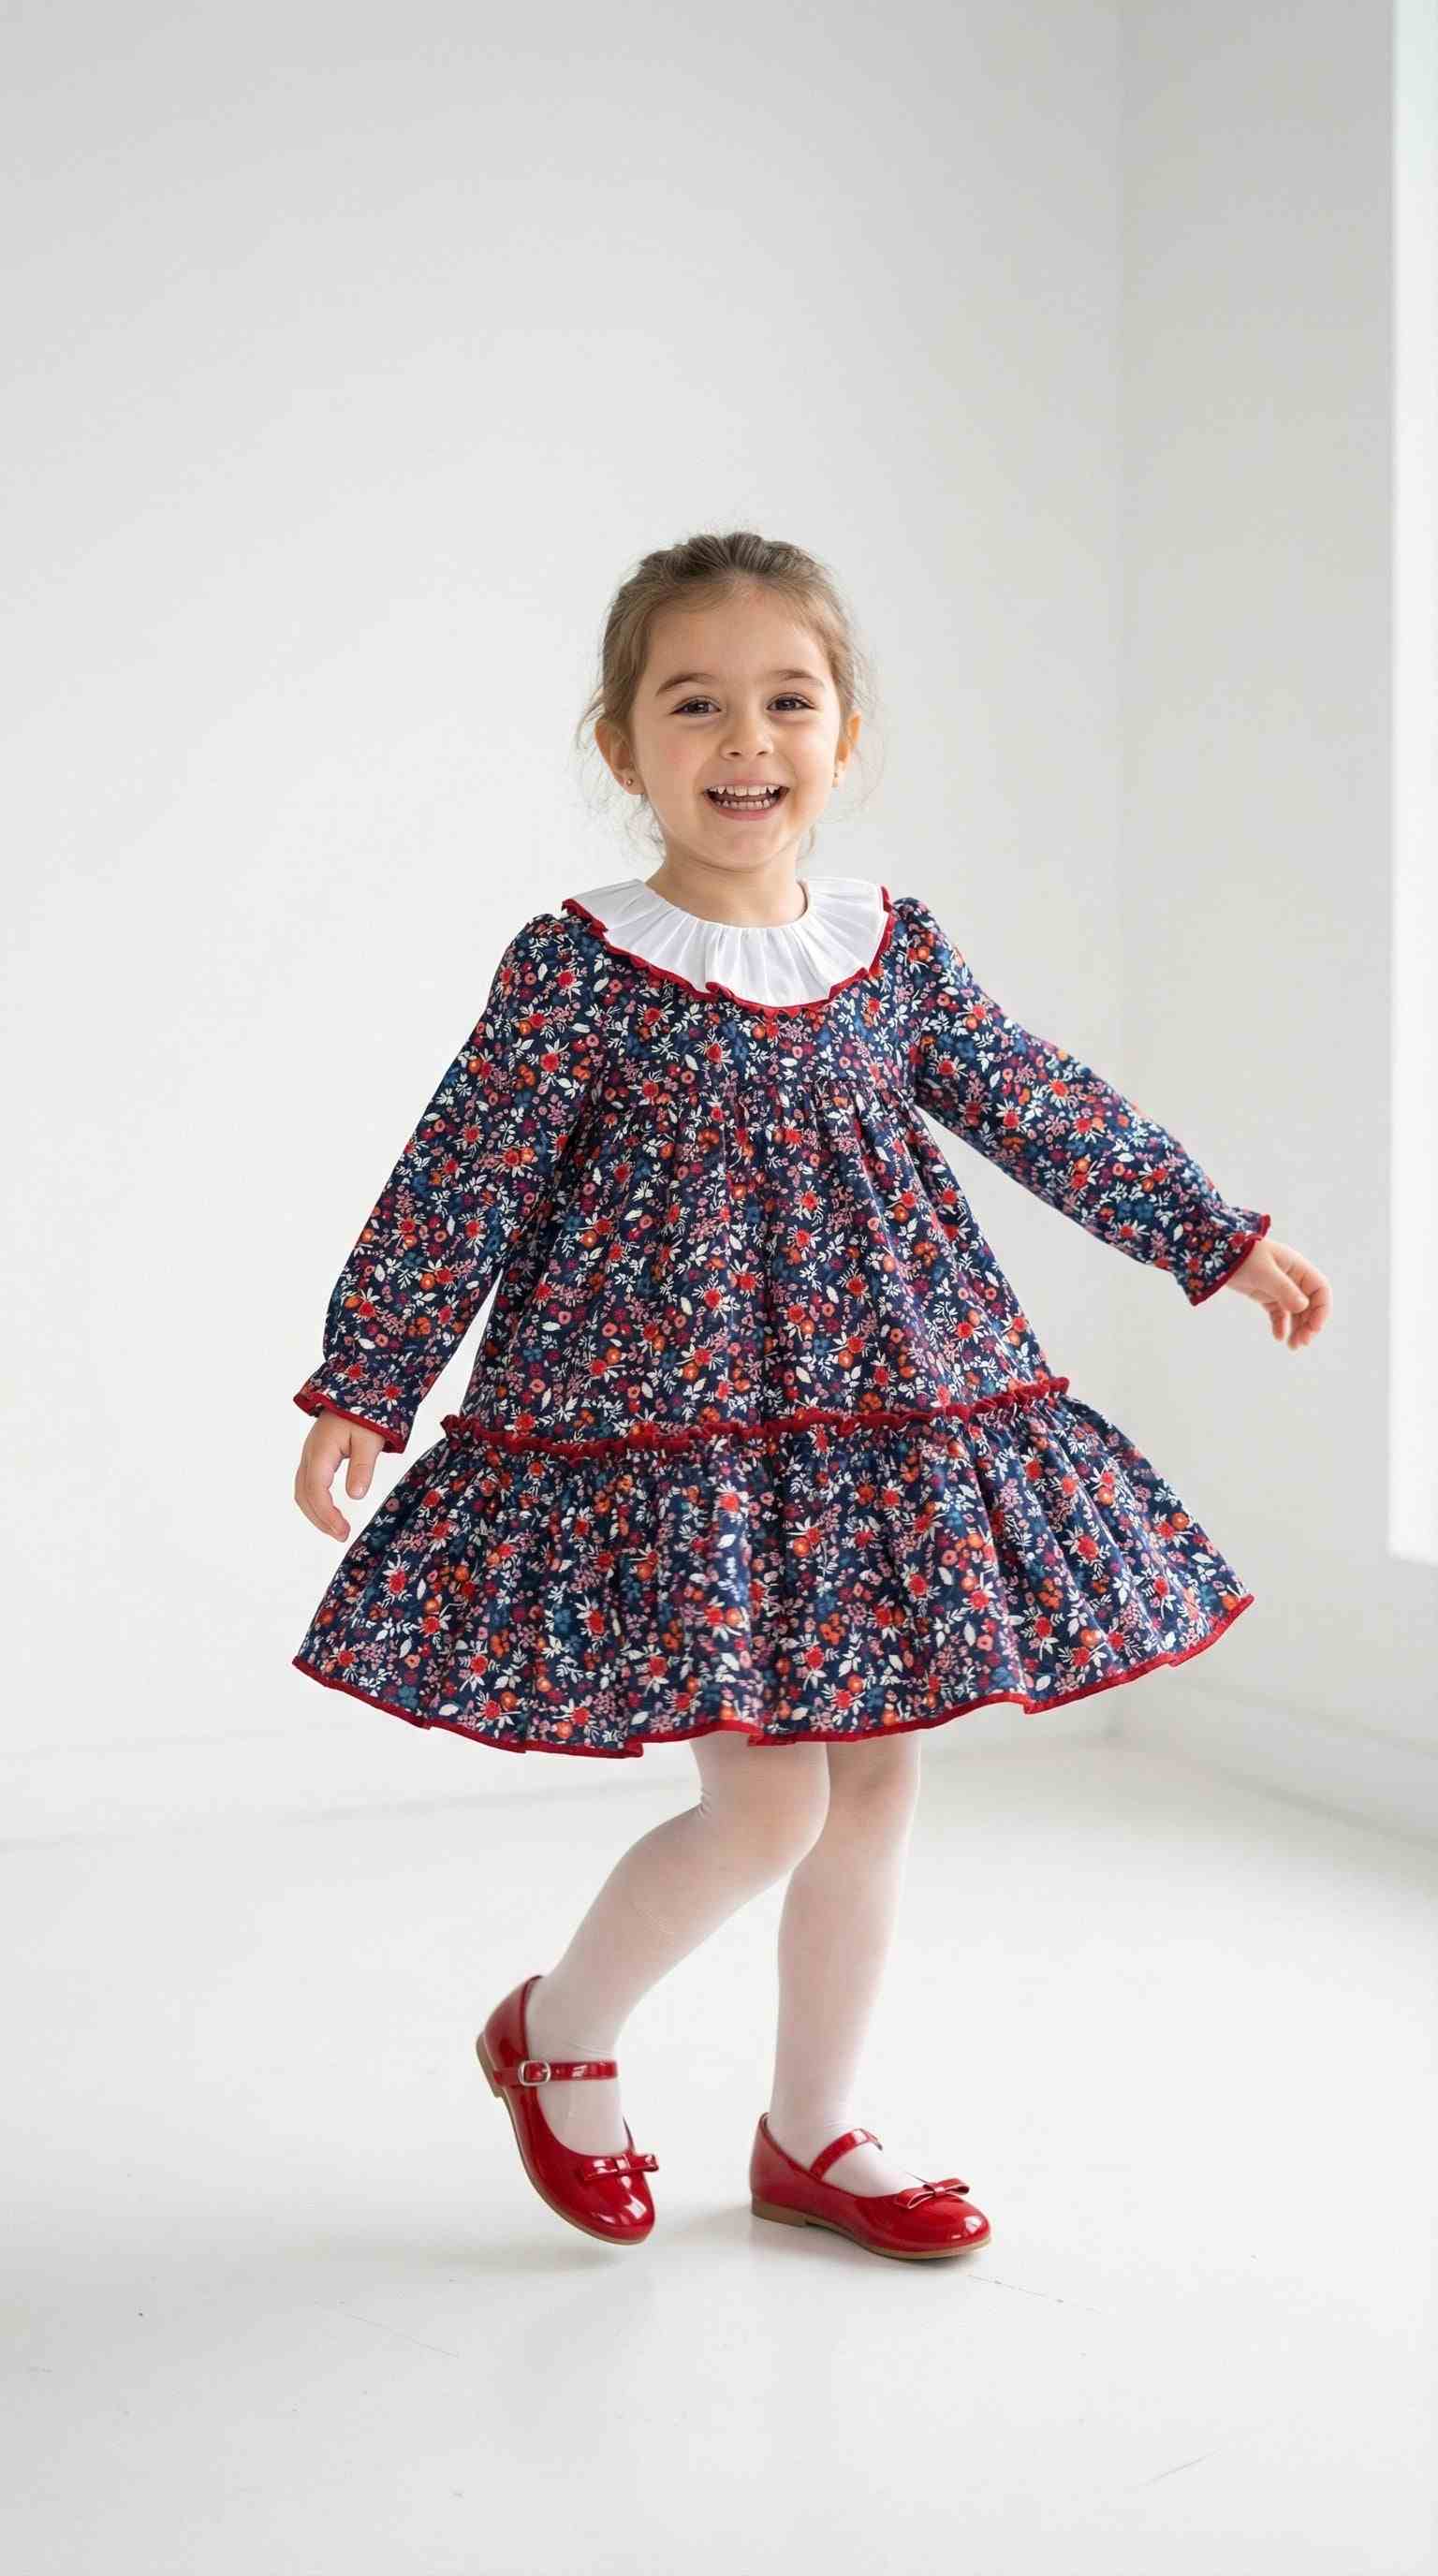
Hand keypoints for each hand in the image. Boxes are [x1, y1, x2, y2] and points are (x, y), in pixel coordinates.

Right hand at [294, 1411, 385, 1538]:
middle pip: (304, 1495)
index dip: (327, 1515)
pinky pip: (307, 1485)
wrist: (355, 1391)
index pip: (317, 1491)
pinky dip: (315, 1503)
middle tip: (341, 1535)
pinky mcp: (314, 1457)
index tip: (343, 1531)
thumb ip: (363, 1467)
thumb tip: (355, 1495)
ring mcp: (309, 1456)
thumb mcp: (369, 1440)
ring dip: (315, 1513)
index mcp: (321, 1451)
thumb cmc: (364, 1413)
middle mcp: (309, 1455)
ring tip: (336, 1529)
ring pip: (302, 1491)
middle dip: (320, 1519)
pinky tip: (329, 1512)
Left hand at [1221, 1233, 1330, 1348]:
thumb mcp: (1263, 1272)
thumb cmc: (1242, 1255)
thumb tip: (1303, 1306)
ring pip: (1295, 1312)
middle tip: (1301, 1343)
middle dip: (1308, 1324)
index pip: (1320, 1290)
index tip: (1314, 1328)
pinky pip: (1279, 1313)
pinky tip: (1279, 1337)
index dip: (1321, 1310)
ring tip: (1292, 1346)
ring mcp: (1279, 1287)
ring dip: (1297, 1328)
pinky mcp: (1266, 1295)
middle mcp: (1292, 1278)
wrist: (1217, 1252)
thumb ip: (1283, 1288)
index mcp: (1297, 1267)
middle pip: (1309, 1305)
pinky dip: (1280, 1325)